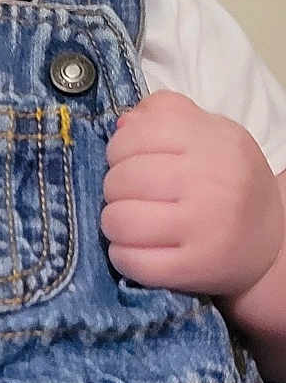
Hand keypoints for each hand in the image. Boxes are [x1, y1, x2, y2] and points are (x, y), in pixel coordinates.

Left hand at [101, 90, 282, 295]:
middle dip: (114, 189)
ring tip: (129, 222)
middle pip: (121, 179)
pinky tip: (134, 249)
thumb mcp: (209, 134)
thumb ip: (165, 114)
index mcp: (215, 142)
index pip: (136, 134)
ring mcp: (206, 228)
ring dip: (113, 223)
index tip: (129, 161)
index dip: (119, 149)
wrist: (271, 239)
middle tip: (131, 196)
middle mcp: (214, 182)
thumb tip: (122, 124)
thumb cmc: (226, 181)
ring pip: (119, 220)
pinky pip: (132, 261)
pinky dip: (121, 256)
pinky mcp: (196, 267)